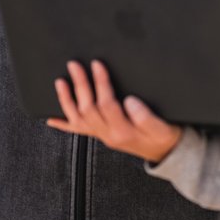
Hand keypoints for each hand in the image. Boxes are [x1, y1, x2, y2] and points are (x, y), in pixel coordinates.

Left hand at [46, 60, 182, 162]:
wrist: (167, 153)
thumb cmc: (165, 138)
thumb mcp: (163, 127)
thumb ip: (145, 116)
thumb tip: (129, 101)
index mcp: (124, 131)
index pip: (106, 103)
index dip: (100, 83)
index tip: (97, 65)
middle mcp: (109, 135)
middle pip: (88, 109)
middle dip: (80, 85)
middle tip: (75, 66)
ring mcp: (103, 136)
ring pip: (78, 119)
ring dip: (67, 100)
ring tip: (61, 82)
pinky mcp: (102, 136)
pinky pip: (78, 131)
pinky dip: (63, 125)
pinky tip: (52, 119)